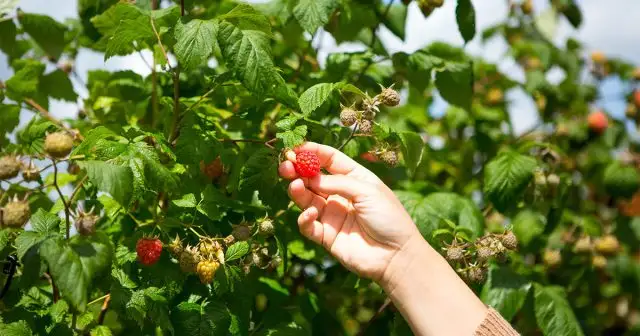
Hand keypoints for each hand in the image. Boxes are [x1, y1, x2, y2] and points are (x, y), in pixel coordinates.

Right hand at [278, 142, 421, 281]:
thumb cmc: (389, 218)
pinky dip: (304, 218)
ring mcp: (332, 215)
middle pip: (313, 178)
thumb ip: (338, 182)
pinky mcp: (326, 236)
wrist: (396, 256)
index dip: (312, 152)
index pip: (329, 159)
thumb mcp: (367, 191)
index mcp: (354, 178)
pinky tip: (311, 213)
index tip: (295, 148)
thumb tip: (311, 178)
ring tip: (295, 186)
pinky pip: (308, 225)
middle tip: (285, 166)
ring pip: (306, 199)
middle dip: (298, 171)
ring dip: (298, 191)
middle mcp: (340, 194)